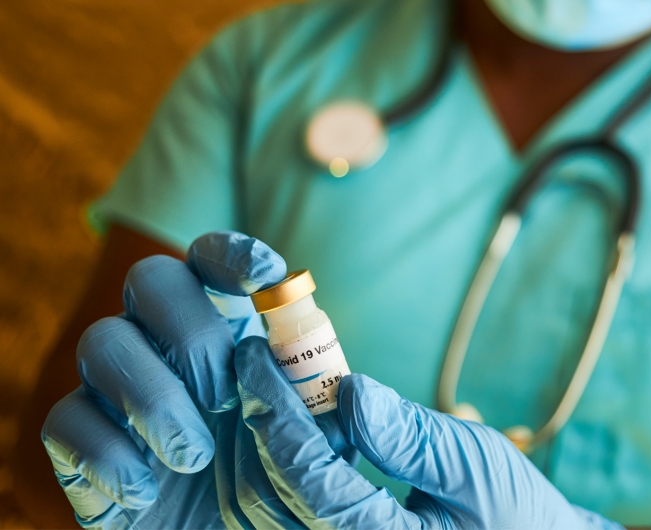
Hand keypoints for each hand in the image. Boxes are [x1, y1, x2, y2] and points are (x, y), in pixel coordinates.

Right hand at [39, 231, 352, 527]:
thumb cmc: (277, 490)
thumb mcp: (318, 451)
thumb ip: (330, 416)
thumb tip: (352, 388)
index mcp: (225, 331)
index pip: (211, 261)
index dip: (231, 253)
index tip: (267, 275)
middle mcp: (165, 346)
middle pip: (151, 279)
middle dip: (191, 331)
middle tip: (223, 396)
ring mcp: (116, 390)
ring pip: (100, 342)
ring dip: (152, 397)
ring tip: (195, 457)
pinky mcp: (81, 445)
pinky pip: (63, 421)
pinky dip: (107, 455)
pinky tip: (145, 492)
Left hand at [233, 336, 622, 529]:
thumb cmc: (513, 512)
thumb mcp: (474, 466)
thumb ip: (409, 436)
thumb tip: (348, 390)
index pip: (306, 479)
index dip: (274, 413)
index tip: (255, 358)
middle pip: (267, 496)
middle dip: (255, 423)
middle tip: (252, 363)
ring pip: (262, 510)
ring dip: (255, 444)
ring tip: (265, 388)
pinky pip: (282, 516)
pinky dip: (274, 468)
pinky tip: (290, 427)